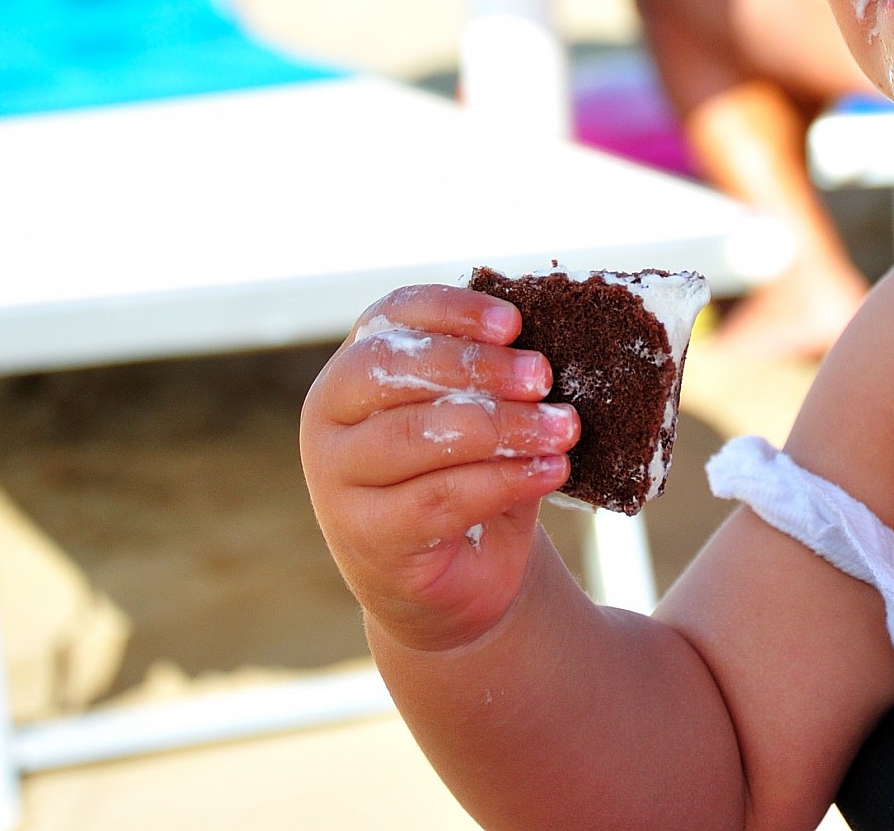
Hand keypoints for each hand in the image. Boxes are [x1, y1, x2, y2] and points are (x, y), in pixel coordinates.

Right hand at [301, 283, 580, 653]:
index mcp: (352, 369)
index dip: (453, 311)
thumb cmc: (465, 478)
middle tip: (543, 376)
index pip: (392, 317)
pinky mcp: (367, 536)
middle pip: (395, 370)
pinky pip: (440, 497)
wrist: (452, 583)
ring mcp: (338, 480)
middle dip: (479, 367)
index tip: (513, 321)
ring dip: (502, 426)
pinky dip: (505, 479)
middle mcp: (331, 419)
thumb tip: (548, 337)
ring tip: (562, 428)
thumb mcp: (474, 416)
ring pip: (418, 435)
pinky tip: (550, 470)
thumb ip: (491, 377)